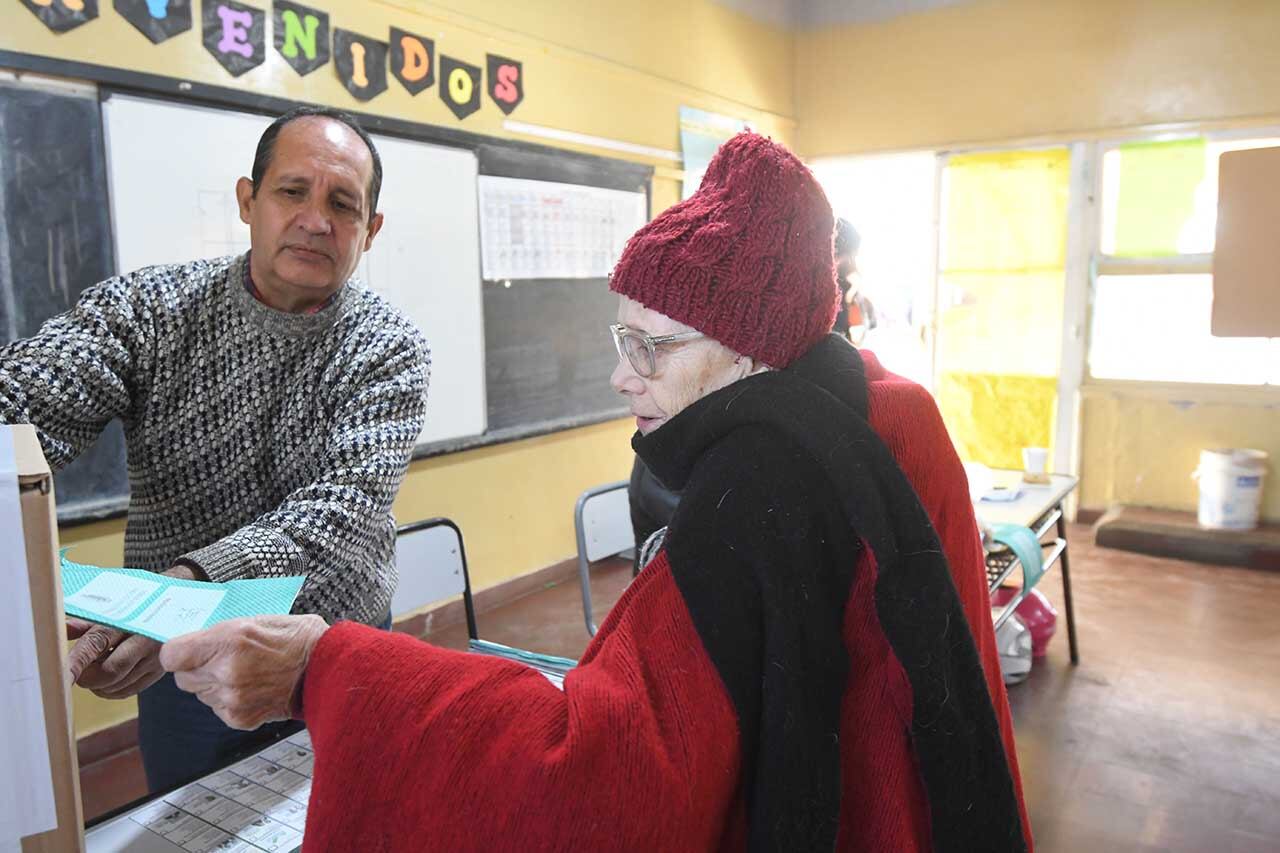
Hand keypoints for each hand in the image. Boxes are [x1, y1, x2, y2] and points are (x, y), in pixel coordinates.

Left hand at [64, 563, 204, 698]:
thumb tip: (61, 631)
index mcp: (129, 619)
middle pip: (110, 672)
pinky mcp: (159, 672)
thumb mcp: (112, 607)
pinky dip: (112, 690)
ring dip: (98, 685)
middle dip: (88, 677)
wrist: (179, 602)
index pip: (98, 643)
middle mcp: (145, 640)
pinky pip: (128, 691)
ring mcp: (155, 658)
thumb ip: (84, 622)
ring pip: (118, 686)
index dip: (78, 661)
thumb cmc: (138, 604)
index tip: (64, 675)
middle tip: (79, 671)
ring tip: (95, 670)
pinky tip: (108, 680)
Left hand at [160, 615, 329, 730]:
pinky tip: (250, 688)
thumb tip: (189, 643)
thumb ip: (217, 634)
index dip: (178, 652)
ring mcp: (232, 698)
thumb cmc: (294, 638)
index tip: (187, 650)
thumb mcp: (253, 620)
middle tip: (221, 659)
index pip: (171, 655)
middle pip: (182, 677)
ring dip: (212, 684)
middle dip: (196, 668)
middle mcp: (226, 672)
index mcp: (228, 641)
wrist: (325, 667)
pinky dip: (227, 700)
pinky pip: (216, 708)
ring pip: (199, 693)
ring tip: (242, 672)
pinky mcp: (239, 718)